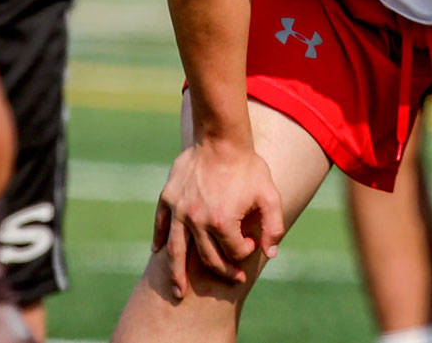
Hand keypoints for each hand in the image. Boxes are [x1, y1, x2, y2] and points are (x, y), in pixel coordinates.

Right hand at [151, 139, 283, 300]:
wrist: (220, 137)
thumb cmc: (247, 166)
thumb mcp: (270, 194)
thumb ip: (273, 226)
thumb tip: (270, 253)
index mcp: (222, 221)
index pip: (234, 251)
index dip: (245, 251)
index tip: (250, 242)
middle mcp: (197, 220)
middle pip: (208, 257)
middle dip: (223, 269)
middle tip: (232, 275)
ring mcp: (179, 210)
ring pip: (176, 251)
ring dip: (177, 275)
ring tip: (179, 293)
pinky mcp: (168, 198)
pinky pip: (161, 225)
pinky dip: (159, 241)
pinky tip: (157, 253)